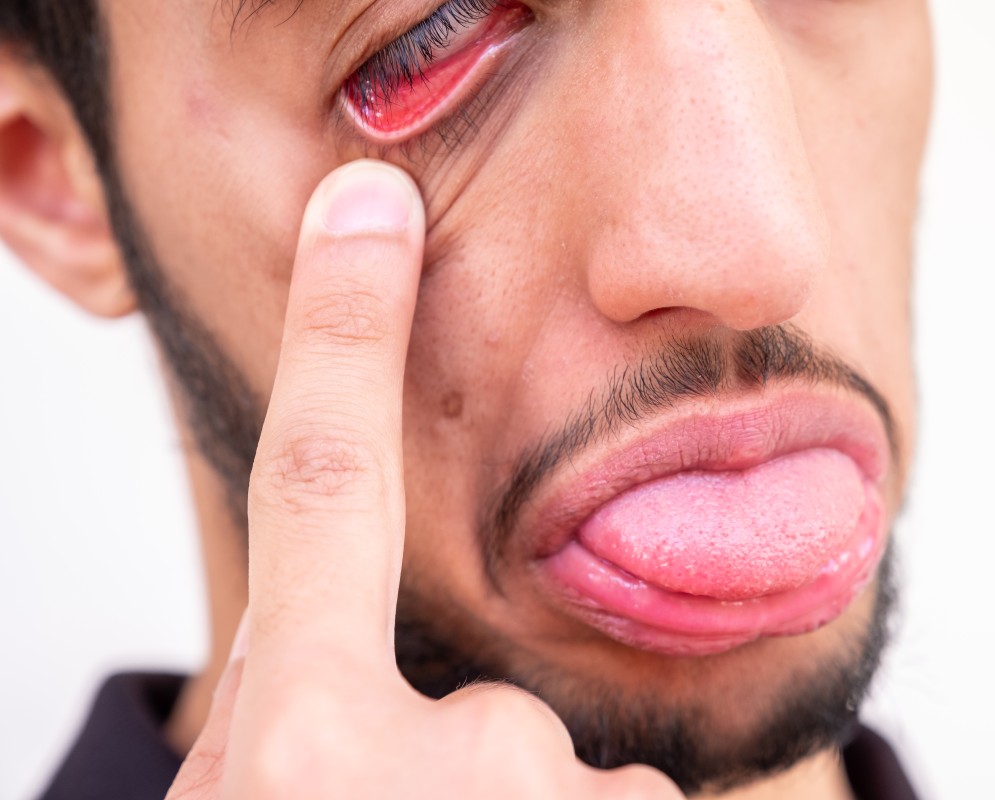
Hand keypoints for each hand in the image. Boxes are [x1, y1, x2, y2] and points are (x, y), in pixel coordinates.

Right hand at [166, 161, 681, 799]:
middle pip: (462, 675)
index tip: (368, 213)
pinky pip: (605, 798)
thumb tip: (307, 628)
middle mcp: (445, 761)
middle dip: (428, 737)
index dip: (343, 338)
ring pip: (542, 753)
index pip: (324, 486)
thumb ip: (284, 706)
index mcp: (312, 750)